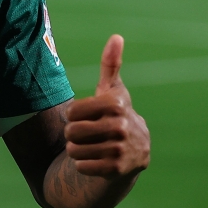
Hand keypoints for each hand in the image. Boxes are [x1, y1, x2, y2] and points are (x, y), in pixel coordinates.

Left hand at [64, 35, 149, 177]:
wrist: (136, 153)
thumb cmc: (115, 115)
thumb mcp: (113, 90)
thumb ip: (111, 64)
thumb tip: (116, 37)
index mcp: (117, 105)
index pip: (72, 111)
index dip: (73, 114)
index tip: (86, 116)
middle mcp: (122, 126)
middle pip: (71, 132)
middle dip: (73, 134)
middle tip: (87, 134)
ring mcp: (121, 150)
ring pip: (74, 150)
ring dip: (77, 150)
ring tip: (91, 146)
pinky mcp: (117, 170)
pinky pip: (82, 166)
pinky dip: (83, 164)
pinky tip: (96, 159)